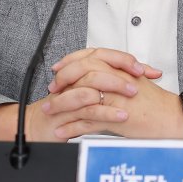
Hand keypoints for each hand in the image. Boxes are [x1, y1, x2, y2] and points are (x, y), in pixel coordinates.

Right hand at [0, 48, 161, 141]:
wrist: (38, 126)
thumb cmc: (66, 109)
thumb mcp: (92, 93)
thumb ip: (113, 82)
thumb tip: (145, 73)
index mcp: (78, 70)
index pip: (102, 55)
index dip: (122, 59)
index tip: (142, 67)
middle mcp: (72, 79)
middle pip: (96, 65)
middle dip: (120, 71)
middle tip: (140, 79)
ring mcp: (67, 95)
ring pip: (92, 86)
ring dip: (115, 90)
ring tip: (133, 96)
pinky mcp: (64, 114)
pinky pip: (87, 111)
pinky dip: (106, 113)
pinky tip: (121, 116)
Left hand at [44, 48, 182, 138]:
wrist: (173, 119)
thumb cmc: (157, 104)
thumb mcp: (135, 82)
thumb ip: (117, 76)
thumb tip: (100, 77)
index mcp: (120, 69)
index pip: (90, 56)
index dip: (71, 61)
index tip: (59, 68)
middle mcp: (116, 79)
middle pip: (81, 71)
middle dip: (62, 79)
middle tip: (53, 88)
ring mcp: (114, 97)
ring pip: (80, 96)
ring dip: (61, 104)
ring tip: (50, 110)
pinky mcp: (115, 116)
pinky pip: (87, 121)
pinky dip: (71, 126)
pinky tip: (62, 131)